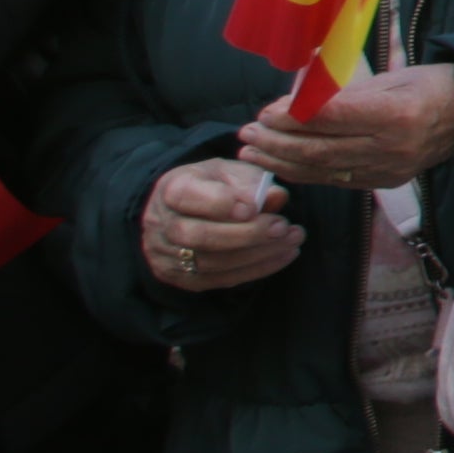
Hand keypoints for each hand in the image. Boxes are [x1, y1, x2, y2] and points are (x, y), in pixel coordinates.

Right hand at [141, 157, 301, 293]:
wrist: (190, 210)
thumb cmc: (217, 185)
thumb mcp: (234, 173)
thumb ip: (253, 182)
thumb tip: (276, 197)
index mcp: (170, 189)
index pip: (186, 196)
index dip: (220, 203)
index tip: (254, 207)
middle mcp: (161, 224)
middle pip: (197, 235)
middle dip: (246, 234)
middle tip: (284, 226)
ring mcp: (167, 255)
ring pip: (211, 262)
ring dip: (258, 254)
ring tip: (292, 240)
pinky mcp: (182, 278)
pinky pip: (220, 279)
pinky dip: (257, 269)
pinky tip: (284, 255)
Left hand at [238, 58, 453, 188]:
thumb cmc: (430, 85)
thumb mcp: (392, 76)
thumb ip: (346, 93)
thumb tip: (295, 104)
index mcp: (399, 113)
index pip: (333, 118)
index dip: (294, 117)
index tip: (265, 113)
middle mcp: (394, 147)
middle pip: (322, 149)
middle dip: (277, 143)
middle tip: (247, 134)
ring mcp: (390, 169)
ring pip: (324, 170)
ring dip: (282, 162)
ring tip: (251, 154)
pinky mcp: (386, 182)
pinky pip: (337, 180)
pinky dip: (304, 173)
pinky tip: (281, 166)